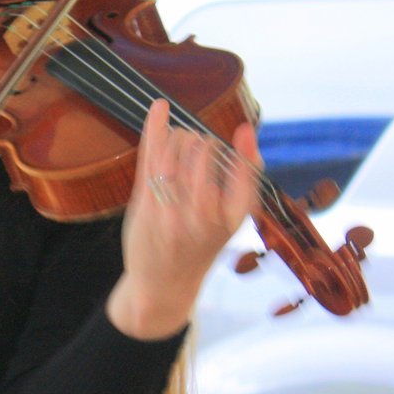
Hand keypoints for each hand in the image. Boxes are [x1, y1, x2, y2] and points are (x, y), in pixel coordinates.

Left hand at [110, 99, 260, 338]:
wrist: (164, 285)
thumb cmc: (199, 247)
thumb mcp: (230, 222)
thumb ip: (239, 182)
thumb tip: (246, 134)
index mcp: (232, 219)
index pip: (247, 174)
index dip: (246, 149)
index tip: (242, 131)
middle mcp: (204, 215)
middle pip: (206, 154)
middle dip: (203, 142)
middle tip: (199, 148)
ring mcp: (173, 210)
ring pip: (177, 151)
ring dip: (180, 137)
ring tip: (181, 142)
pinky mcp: (146, 206)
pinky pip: (152, 158)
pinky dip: (155, 128)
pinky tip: (160, 108)